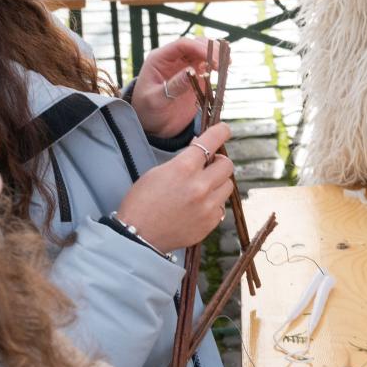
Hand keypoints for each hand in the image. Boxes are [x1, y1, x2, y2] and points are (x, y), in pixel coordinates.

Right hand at [117, 121, 233, 252]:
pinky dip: (213, 203)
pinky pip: (221, 206)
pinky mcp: (210, 222)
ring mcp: (207, 206)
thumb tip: (200, 149)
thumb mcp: (157, 172)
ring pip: (228, 185)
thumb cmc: (142, 202)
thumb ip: (182, 160)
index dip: (221, 132)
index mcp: (184, 168)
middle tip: (208, 166)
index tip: (225, 130)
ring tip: (202, 189)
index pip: (211, 141)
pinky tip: (197, 207)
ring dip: (218, 183)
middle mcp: (200, 186)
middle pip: (227, 164)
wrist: (138, 237)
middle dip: (218, 162)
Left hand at [129, 37, 227, 138]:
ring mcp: (186, 66)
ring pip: (204, 51)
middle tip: (222, 65)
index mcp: (160, 59)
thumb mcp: (156, 100)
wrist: (153, 124)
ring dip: (217, 55)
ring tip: (227, 65)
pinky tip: (225, 71)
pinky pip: (209, 65)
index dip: (199, 48)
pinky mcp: (196, 76)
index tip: (213, 60)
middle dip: (211, 50)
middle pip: (196, 44)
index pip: (182, 44)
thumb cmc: (147, 110)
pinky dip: (218, 66)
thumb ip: (173, 86)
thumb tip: (192, 71)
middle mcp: (174, 59)